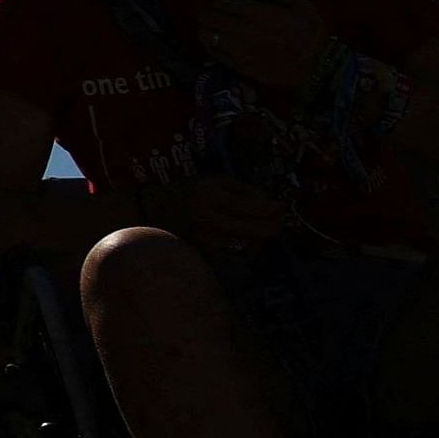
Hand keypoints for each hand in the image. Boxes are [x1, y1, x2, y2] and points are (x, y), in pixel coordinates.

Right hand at [139, 175, 290, 248]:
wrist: (156, 210)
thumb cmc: (190, 191)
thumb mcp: (216, 181)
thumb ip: (245, 190)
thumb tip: (270, 203)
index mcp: (212, 197)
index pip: (252, 207)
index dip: (272, 208)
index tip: (282, 206)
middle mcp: (211, 219)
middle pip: (255, 230)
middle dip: (273, 226)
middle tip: (279, 221)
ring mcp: (208, 239)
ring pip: (248, 245)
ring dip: (261, 239)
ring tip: (263, 230)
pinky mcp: (206, 253)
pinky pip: (236, 256)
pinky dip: (246, 250)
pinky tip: (248, 242)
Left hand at [201, 0, 331, 94]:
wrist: (317, 69)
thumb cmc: (311, 35)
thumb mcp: (301, 7)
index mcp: (257, 14)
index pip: (222, 2)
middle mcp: (244, 31)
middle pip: (210, 18)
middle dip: (206, 11)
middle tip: (208, 10)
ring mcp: (240, 51)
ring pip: (208, 36)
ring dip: (204, 28)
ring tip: (208, 25)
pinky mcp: (240, 67)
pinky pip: (215, 54)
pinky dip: (210, 46)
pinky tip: (215, 42)